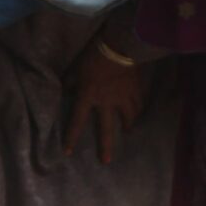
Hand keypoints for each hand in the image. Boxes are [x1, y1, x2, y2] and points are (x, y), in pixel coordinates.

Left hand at [63, 45, 147, 163]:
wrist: (120, 45)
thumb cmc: (94, 55)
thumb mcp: (77, 67)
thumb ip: (72, 81)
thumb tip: (67, 89)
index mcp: (88, 96)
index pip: (77, 120)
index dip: (72, 137)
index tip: (68, 152)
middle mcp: (106, 102)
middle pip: (105, 129)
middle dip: (105, 146)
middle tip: (106, 161)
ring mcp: (123, 98)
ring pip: (128, 117)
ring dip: (128, 125)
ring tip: (128, 131)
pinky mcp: (136, 90)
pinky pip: (138, 103)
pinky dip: (139, 109)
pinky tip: (139, 112)